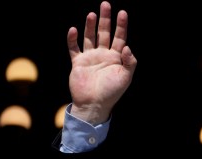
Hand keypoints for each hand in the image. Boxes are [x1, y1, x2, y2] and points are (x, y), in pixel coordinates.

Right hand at [67, 1, 136, 124]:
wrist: (93, 105)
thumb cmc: (111, 93)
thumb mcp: (126, 78)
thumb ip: (129, 62)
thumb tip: (127, 46)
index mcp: (116, 58)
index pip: (120, 37)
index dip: (121, 25)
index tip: (122, 13)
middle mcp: (103, 55)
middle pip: (104, 33)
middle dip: (105, 19)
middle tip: (105, 4)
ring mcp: (90, 58)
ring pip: (90, 37)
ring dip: (90, 26)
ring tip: (91, 14)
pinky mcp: (78, 63)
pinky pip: (74, 48)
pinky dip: (72, 39)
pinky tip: (74, 30)